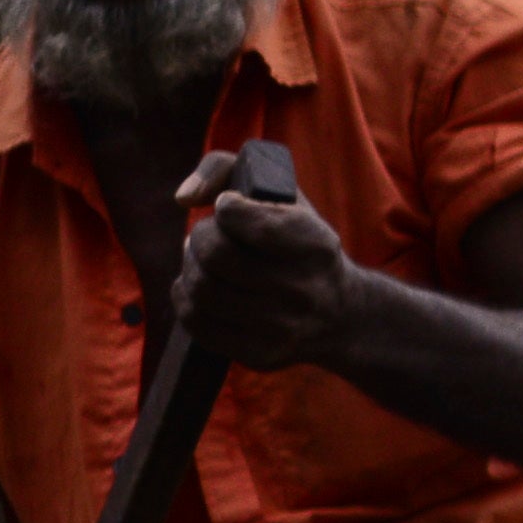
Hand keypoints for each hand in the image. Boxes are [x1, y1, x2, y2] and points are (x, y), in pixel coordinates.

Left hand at [171, 149, 356, 366]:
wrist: (339, 314)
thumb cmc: (299, 244)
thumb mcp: (283, 193)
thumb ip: (225, 168)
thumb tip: (184, 198)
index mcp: (315, 244)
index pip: (244, 219)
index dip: (226, 208)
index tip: (231, 207)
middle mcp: (303, 290)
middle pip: (214, 254)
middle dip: (201, 237)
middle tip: (210, 236)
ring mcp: (281, 328)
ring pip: (200, 288)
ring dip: (191, 267)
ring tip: (204, 261)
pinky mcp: (259, 354)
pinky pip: (195, 320)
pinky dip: (187, 296)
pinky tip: (202, 287)